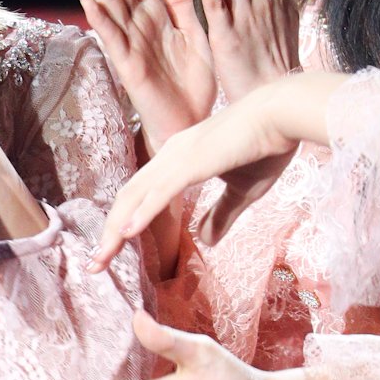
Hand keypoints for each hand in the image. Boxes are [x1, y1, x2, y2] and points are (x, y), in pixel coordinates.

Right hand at [72, 0, 215, 150]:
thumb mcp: (194, 31)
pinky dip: (102, 21)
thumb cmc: (192, 81)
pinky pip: (114, 40)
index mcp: (155, 15)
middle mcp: (138, 25)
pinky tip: (89, 2)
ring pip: (110, 4)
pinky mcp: (130, 67)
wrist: (193, 120)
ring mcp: (131, 44)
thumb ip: (181, 0)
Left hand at [89, 78, 311, 272]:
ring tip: (100, 259)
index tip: (111, 252)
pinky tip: (126, 234)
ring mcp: (178, 157)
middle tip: (95, 265)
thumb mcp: (242, 191)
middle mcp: (170, 155)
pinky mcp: (193, 161)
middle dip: (109, 233)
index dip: (123, 223)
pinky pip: (160, 191)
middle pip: (127, 198)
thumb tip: (206, 241)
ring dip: (116, 230)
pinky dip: (141, 213)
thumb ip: (222, 214)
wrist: (284, 114)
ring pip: (135, 196)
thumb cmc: (267, 146)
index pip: (140, 195)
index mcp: (177, 159)